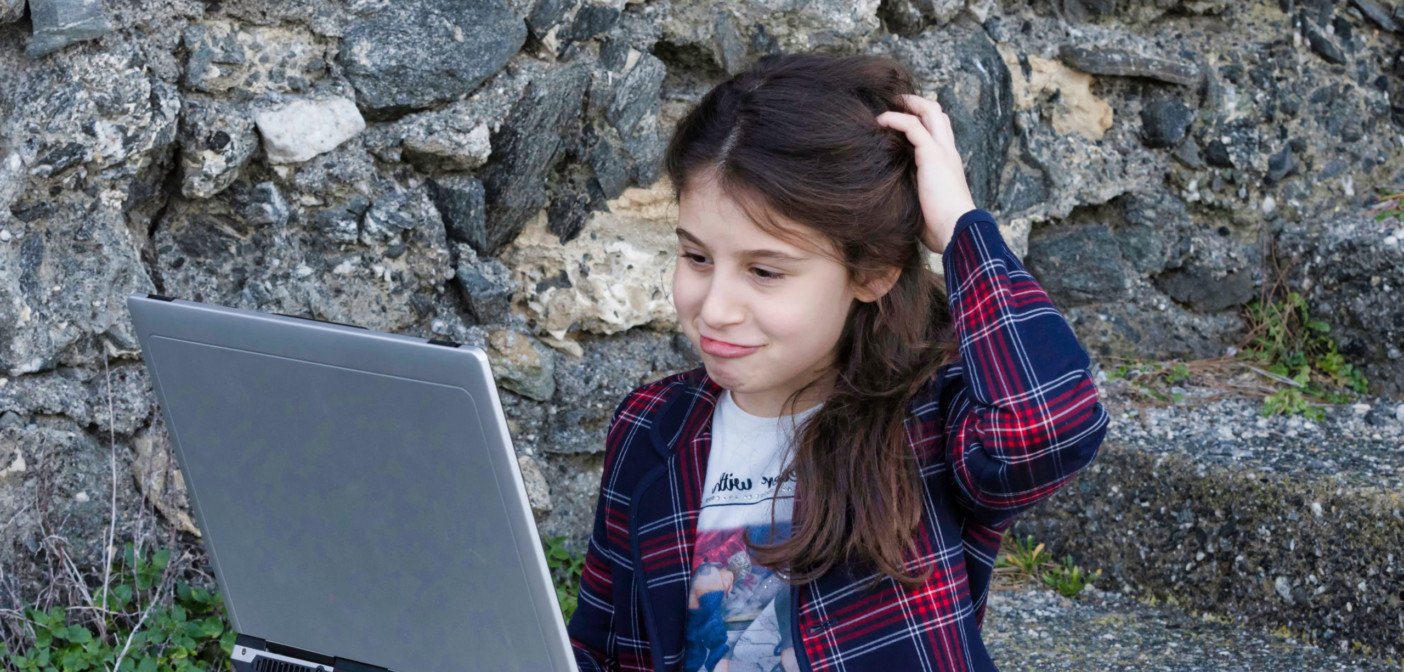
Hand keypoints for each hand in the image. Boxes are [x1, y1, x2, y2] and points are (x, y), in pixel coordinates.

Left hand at [874, 93, 976, 254]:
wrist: (955, 229)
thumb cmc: (941, 225)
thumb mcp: (925, 203)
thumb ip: (915, 192)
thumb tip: (894, 196)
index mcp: (948, 163)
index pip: (940, 130)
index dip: (922, 120)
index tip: (900, 119)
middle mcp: (948, 152)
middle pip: (938, 114)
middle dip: (917, 104)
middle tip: (895, 103)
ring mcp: (942, 151)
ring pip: (930, 112)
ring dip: (908, 104)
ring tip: (887, 105)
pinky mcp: (932, 154)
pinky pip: (912, 126)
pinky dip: (896, 119)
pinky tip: (881, 120)